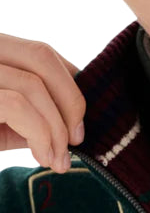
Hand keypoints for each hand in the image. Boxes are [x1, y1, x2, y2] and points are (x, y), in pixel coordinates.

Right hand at [0, 34, 85, 172]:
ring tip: (58, 159)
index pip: (41, 53)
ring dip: (56, 128)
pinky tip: (43, 157)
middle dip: (70, 100)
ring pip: (32, 84)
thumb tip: (78, 122)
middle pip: (41, 55)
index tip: (79, 122)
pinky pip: (17, 106)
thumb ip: (34, 115)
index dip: (70, 85)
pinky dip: (40, 134)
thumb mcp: (3, 126)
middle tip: (77, 140)